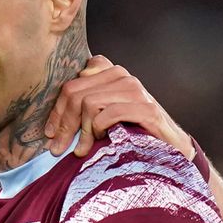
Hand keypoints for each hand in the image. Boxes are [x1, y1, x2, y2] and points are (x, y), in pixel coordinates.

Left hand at [45, 55, 192, 158]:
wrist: (172, 149)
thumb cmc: (133, 133)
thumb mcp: (104, 116)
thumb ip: (84, 107)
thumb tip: (50, 126)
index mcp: (109, 73)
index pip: (72, 82)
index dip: (57, 108)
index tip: (50, 132)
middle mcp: (122, 76)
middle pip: (75, 93)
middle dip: (63, 124)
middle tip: (57, 148)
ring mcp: (135, 90)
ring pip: (88, 103)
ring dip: (82, 131)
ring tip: (82, 149)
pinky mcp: (147, 108)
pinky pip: (108, 114)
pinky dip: (99, 130)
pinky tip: (102, 141)